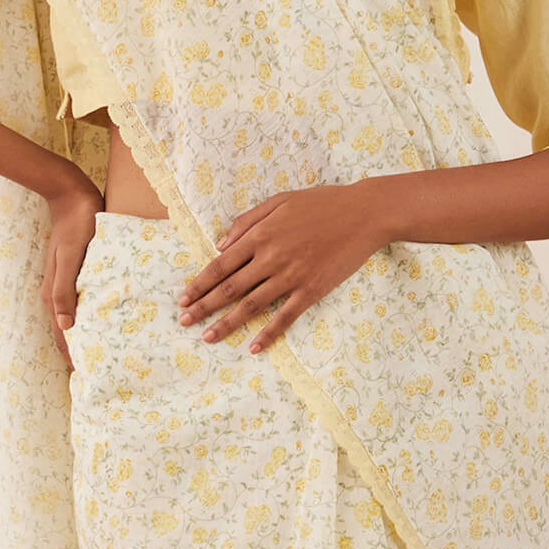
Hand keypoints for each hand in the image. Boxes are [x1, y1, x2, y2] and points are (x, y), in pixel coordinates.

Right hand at [38, 163, 102, 368]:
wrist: (71, 195)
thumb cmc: (76, 225)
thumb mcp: (70, 258)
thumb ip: (65, 291)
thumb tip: (66, 328)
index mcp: (53, 293)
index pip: (62, 335)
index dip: (72, 356)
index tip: (85, 377)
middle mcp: (56, 291)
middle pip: (66, 330)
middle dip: (78, 351)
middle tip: (97, 373)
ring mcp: (66, 281)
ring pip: (74, 317)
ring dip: (85, 335)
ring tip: (102, 353)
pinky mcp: (77, 272)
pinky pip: (83, 301)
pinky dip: (90, 316)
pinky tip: (105, 319)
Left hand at [177, 182, 390, 353]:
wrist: (364, 213)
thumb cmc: (322, 203)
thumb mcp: (280, 201)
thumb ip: (247, 221)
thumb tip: (220, 244)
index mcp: (261, 235)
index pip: (220, 265)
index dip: (199, 283)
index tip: (183, 297)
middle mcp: (271, 258)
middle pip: (230, 288)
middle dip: (204, 307)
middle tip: (184, 321)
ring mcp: (292, 276)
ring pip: (251, 305)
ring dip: (227, 323)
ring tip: (208, 337)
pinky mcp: (312, 290)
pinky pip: (285, 316)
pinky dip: (269, 334)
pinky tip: (254, 347)